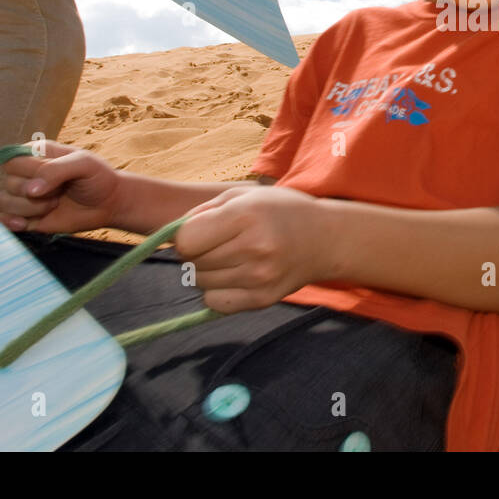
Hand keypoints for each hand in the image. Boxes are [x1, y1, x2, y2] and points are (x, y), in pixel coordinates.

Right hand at [0, 142, 123, 233]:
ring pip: (3, 202)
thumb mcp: (84, 164)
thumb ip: (56, 170)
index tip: (55, 181)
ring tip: (52, 206)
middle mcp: (25, 173)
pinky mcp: (23, 215)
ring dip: (28, 209)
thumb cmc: (97, 178)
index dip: (31, 174)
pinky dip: (6, 222)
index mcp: (36, 153)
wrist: (108, 204)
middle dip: (34, 194)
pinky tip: (24, 224)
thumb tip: (31, 190)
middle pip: (8, 183)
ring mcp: (22, 195)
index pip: (13, 162)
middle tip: (59, 194)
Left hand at [174, 186, 325, 312]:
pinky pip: (214, 303)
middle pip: (192, 263)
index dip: (186, 236)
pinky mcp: (262, 299)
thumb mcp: (245, 195)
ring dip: (206, 271)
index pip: (186, 240)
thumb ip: (204, 211)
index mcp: (245, 216)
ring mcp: (259, 278)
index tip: (201, 231)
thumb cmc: (281, 210)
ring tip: (229, 257)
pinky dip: (216, 291)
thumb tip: (172, 236)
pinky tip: (234, 276)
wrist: (326, 238)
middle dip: (196, 253)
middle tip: (218, 243)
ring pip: (200, 283)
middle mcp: (253, 248)